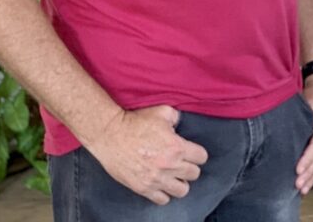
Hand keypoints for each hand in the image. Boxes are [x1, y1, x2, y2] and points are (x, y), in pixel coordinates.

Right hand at [87, 105, 207, 204]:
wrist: (110, 134)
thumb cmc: (136, 122)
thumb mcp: (163, 112)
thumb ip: (177, 118)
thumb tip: (181, 124)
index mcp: (177, 147)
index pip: (201, 158)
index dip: (198, 154)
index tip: (192, 152)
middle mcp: (169, 165)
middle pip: (194, 174)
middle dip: (190, 167)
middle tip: (182, 162)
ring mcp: (156, 179)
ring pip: (182, 190)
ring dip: (180, 182)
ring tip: (174, 176)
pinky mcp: (142, 188)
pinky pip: (162, 200)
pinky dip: (164, 193)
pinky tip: (161, 184)